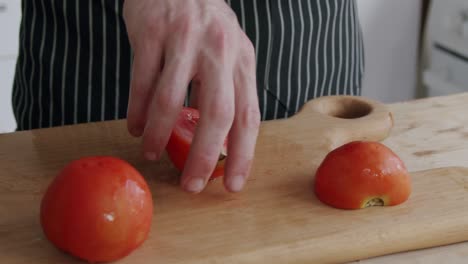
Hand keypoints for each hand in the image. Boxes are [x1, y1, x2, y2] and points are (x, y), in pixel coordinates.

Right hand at [123, 0, 260, 192]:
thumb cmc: (204, 25)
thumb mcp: (229, 52)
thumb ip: (229, 91)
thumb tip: (224, 143)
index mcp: (242, 60)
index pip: (248, 116)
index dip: (243, 154)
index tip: (233, 185)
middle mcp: (218, 51)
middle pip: (216, 115)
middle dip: (204, 157)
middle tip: (191, 184)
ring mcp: (184, 40)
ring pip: (170, 101)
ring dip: (160, 135)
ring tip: (152, 152)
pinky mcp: (151, 32)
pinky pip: (141, 82)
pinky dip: (137, 111)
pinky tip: (136, 127)